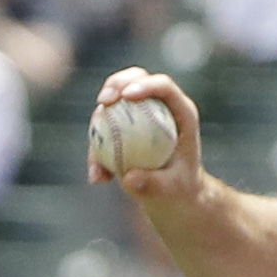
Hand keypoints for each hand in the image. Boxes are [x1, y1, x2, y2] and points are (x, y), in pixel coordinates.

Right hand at [86, 68, 204, 196]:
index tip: (125, 96)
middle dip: (116, 83)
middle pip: (136, 80)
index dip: (145, 85)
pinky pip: (104, 131)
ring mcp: (139, 116)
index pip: (164, 87)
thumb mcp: (172, 191)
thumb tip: (129, 178)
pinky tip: (98, 179)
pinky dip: (96, 152)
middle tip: (103, 101)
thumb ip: (154, 183)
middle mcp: (160, 108)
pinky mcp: (123, 128)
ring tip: (96, 159)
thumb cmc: (180, 190)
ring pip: (114, 103)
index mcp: (180, 113)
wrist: (173, 196)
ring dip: (98, 122)